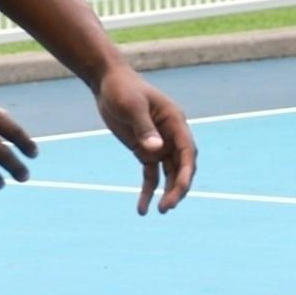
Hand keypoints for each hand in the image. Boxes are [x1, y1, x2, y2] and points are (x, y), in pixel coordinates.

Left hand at [97, 65, 194, 211]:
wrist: (108, 83)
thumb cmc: (122, 89)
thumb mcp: (131, 107)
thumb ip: (144, 128)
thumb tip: (156, 149)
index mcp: (175, 122)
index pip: (187, 152)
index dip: (187, 172)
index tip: (180, 190)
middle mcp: (172, 136)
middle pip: (182, 167)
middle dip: (178, 188)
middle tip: (166, 207)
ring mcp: (159, 145)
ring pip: (169, 174)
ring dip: (167, 192)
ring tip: (159, 211)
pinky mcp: (145, 151)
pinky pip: (151, 175)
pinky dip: (148, 191)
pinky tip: (142, 208)